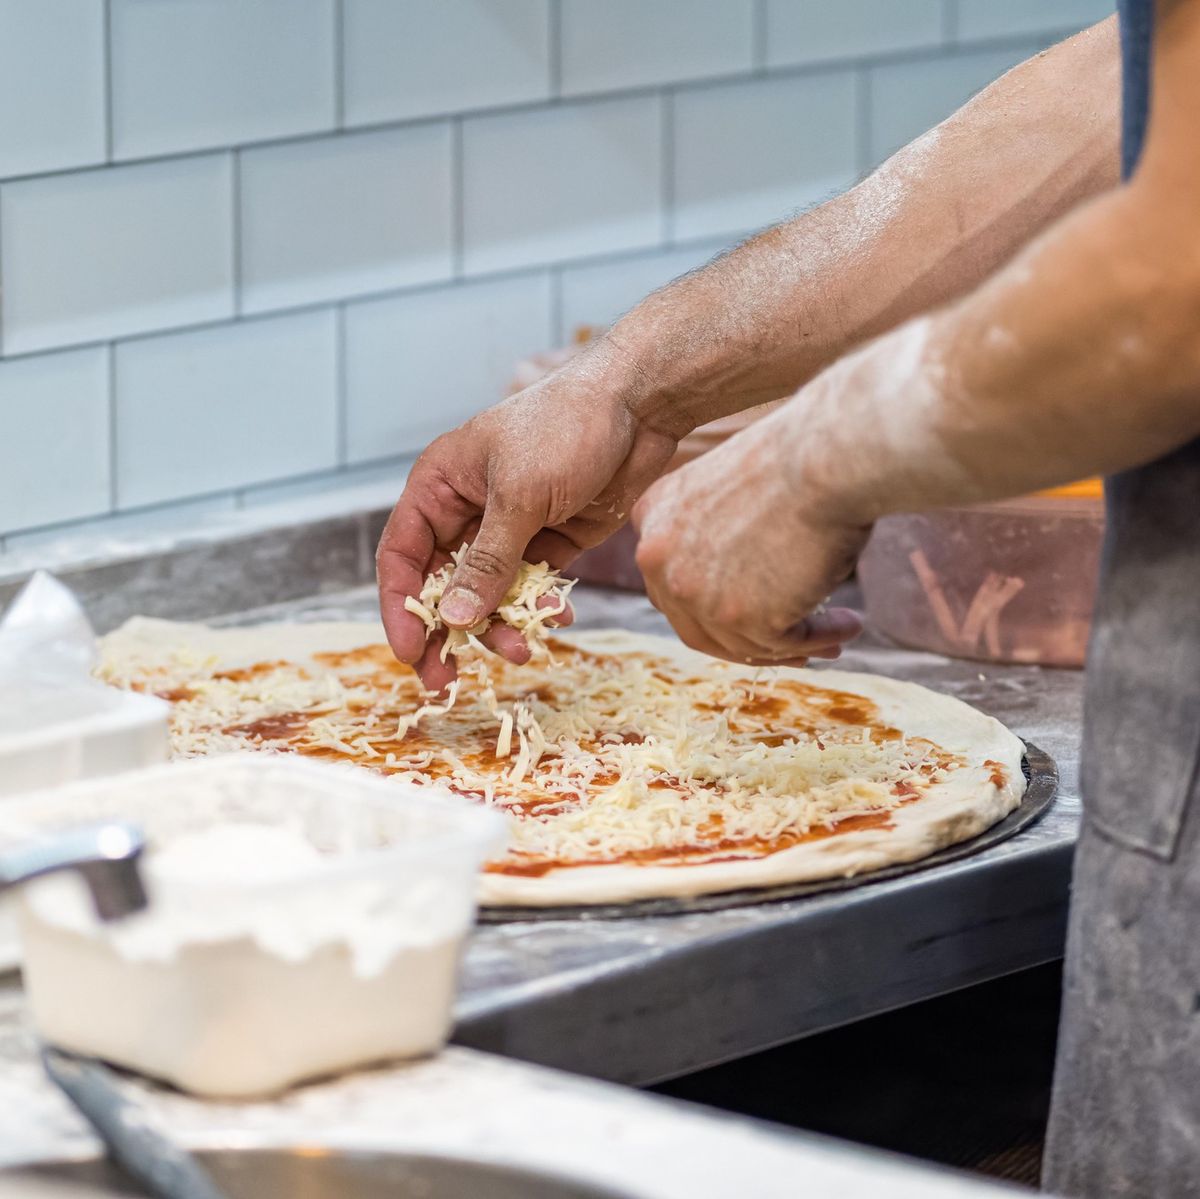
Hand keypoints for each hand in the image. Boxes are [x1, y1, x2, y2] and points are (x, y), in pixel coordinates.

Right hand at [378, 339, 677, 690]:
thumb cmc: (567, 428)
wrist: (639, 407)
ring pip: (489, 594)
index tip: (410, 652)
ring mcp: (510, 529)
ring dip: (500, 626)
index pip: (402, 556)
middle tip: (448, 682)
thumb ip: (488, 561)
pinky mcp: (551, 541)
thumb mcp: (520, 497)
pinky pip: (532, 588)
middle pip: (442, 585)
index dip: (400, 607)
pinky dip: (539, 608)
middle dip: (447, 633)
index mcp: (440, 487)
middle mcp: (467, 511)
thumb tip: (455, 619)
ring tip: (523, 650)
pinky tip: (557, 618)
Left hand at [632, 412, 866, 666]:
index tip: (753, 614)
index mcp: (651, 517)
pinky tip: (850, 626)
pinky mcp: (741, 619)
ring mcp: (694, 593)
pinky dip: (819, 639)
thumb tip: (741, 588)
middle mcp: (657, 559)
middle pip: (697, 625)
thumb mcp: (727, 491)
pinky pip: (784, 644)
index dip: (714, 609)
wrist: (826, 457)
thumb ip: (713, 535)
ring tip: (836, 635)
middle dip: (749, 639)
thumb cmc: (795, 457)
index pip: (673, 583)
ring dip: (791, 646)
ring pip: (742, 643)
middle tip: (794, 643)